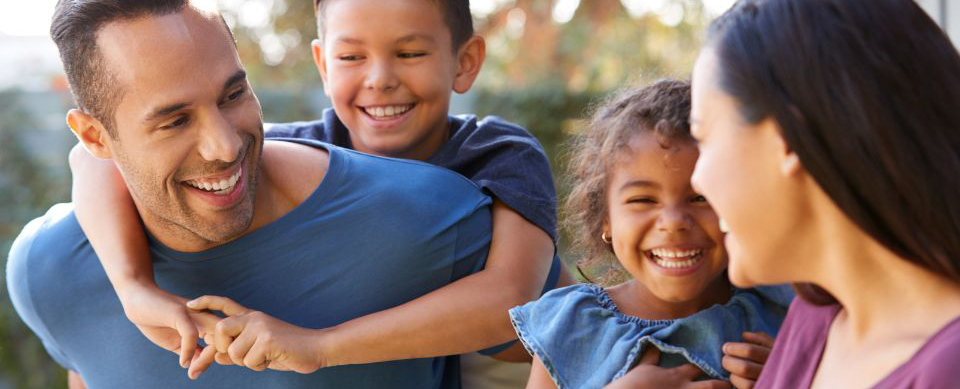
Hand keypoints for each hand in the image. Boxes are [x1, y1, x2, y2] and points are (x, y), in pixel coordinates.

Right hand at [115, 283, 220, 368]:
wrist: (137, 299)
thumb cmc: (157, 319)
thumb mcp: (176, 340)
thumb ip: (190, 351)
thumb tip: (200, 367)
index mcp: (207, 321)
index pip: (223, 341)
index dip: (214, 358)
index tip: (196, 372)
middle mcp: (206, 315)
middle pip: (225, 338)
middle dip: (212, 360)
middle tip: (194, 374)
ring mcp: (194, 312)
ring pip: (214, 336)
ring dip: (205, 358)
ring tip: (192, 372)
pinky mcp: (180, 312)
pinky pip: (192, 334)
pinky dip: (189, 351)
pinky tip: (182, 361)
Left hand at [185, 295, 327, 377]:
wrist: (317, 347)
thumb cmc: (289, 350)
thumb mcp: (260, 351)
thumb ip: (239, 350)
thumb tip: (216, 355)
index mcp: (251, 317)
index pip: (224, 304)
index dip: (206, 302)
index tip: (189, 305)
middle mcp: (254, 318)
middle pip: (220, 329)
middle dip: (223, 347)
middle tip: (239, 355)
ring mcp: (261, 326)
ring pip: (234, 352)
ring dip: (247, 363)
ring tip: (265, 358)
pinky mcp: (268, 338)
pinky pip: (249, 361)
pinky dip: (259, 366)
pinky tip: (273, 358)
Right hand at [605, 347, 730, 388]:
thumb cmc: (634, 383)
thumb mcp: (643, 367)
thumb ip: (652, 356)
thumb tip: (654, 344)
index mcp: (677, 375)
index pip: (698, 367)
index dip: (710, 366)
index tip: (719, 364)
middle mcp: (685, 388)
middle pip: (712, 385)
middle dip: (724, 385)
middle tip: (732, 383)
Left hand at [722, 332, 774, 388]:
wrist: (788, 378)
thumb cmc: (779, 359)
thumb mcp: (774, 346)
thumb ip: (761, 339)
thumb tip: (744, 335)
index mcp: (776, 356)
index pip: (749, 351)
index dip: (733, 348)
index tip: (726, 347)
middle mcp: (774, 372)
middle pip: (744, 368)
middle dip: (729, 362)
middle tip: (725, 359)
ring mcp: (770, 383)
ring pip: (746, 384)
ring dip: (734, 376)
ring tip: (732, 371)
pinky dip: (739, 384)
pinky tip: (738, 380)